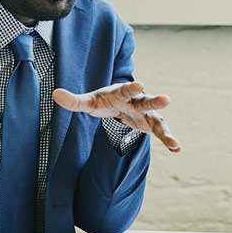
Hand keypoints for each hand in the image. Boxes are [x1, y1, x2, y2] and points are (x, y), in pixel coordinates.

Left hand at [52, 82, 180, 152]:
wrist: (119, 103)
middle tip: (166, 99)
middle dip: (155, 100)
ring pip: (157, 120)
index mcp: (121, 94)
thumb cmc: (104, 101)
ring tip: (173, 142)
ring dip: (165, 130)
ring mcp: (146, 114)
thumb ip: (74, 100)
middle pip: (146, 100)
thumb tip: (55, 94)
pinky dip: (168, 140)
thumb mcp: (89, 102)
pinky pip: (160, 132)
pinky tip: (177, 148)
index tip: (138, 84)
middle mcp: (136, 102)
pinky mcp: (150, 125)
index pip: (125, 90)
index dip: (131, 88)